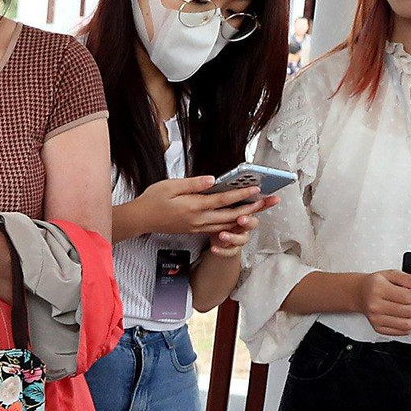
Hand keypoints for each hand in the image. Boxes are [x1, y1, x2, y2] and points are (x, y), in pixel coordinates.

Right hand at [130, 177, 275, 236]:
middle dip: (252, 208)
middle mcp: (199, 219)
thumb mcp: (170, 186)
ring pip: (227, 224)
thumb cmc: (153, 200)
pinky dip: (232, 225)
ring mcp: (197, 227)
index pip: (223, 200)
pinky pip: (218, 229)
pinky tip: (240, 221)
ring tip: (260, 210)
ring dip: (246, 217)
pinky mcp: (195, 230)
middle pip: (231, 215)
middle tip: (269, 202)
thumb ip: (193, 184)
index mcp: (193, 207)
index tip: (256, 188)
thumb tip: (212, 180)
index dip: (241, 194)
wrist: (141, 219)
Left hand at [205, 193, 274, 256]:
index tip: (274, 199)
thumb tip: (215, 180)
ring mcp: (239, 237)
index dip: (266, 203)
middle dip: (248, 220)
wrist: (213, 236)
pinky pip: (229, 251)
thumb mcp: (219, 203)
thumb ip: (223, 195)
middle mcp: (244, 225)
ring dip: (233, 237)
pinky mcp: (230, 248)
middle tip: (241, 219)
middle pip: (252, 223)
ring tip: (222, 235)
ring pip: (242, 239)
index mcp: (243, 211)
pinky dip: (222, 250)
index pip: (257, 206)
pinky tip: (214, 248)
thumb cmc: (216, 215)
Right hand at [358, 269, 410, 336]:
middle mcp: (375, 306)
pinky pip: (403, 331)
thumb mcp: (390, 274)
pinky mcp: (379, 329)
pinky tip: (409, 316)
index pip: (407, 296)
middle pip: (409, 311)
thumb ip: (406, 277)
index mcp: (378, 290)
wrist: (360, 294)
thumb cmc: (376, 284)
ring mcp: (376, 320)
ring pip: (408, 324)